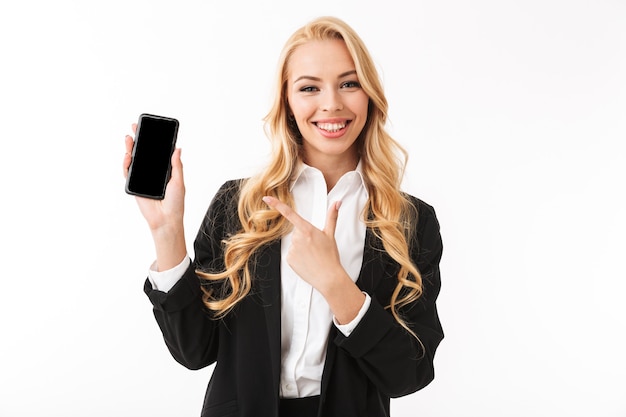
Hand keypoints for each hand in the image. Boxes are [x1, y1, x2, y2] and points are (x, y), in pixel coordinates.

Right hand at [123, 124, 186, 269]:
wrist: (166, 219)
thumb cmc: (175, 203)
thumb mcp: (178, 180)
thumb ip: (176, 165)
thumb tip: (177, 148)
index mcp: (164, 170)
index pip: (156, 152)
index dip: (152, 141)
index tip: (149, 129)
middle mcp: (152, 173)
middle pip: (143, 153)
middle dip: (138, 140)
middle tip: (135, 127)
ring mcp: (142, 179)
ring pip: (134, 161)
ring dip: (130, 149)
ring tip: (129, 138)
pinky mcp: (134, 186)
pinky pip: (128, 173)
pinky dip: (126, 163)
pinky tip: (128, 156)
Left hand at [262, 196, 365, 323]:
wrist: (328, 277)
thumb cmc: (330, 257)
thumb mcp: (331, 235)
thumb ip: (332, 216)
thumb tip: (337, 203)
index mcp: (307, 230)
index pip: (289, 213)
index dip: (276, 205)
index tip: (267, 198)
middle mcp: (297, 238)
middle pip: (297, 232)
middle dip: (304, 236)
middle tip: (315, 245)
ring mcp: (292, 249)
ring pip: (294, 243)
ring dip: (302, 247)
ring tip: (313, 255)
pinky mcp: (289, 259)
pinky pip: (291, 254)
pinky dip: (298, 256)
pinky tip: (307, 260)